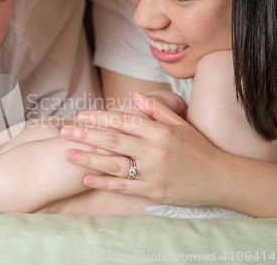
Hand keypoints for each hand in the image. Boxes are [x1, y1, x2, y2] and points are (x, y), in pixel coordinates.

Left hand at [61, 92, 232, 207]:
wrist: (222, 178)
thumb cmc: (199, 149)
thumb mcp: (181, 125)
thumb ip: (156, 110)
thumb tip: (134, 95)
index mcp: (160, 131)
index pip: (124, 121)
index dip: (100, 118)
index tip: (81, 115)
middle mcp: (154, 150)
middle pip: (114, 141)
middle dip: (86, 135)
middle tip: (64, 132)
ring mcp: (154, 172)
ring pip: (115, 164)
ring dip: (89, 159)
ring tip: (68, 154)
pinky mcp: (154, 191)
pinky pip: (125, 187)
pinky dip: (105, 183)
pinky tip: (87, 179)